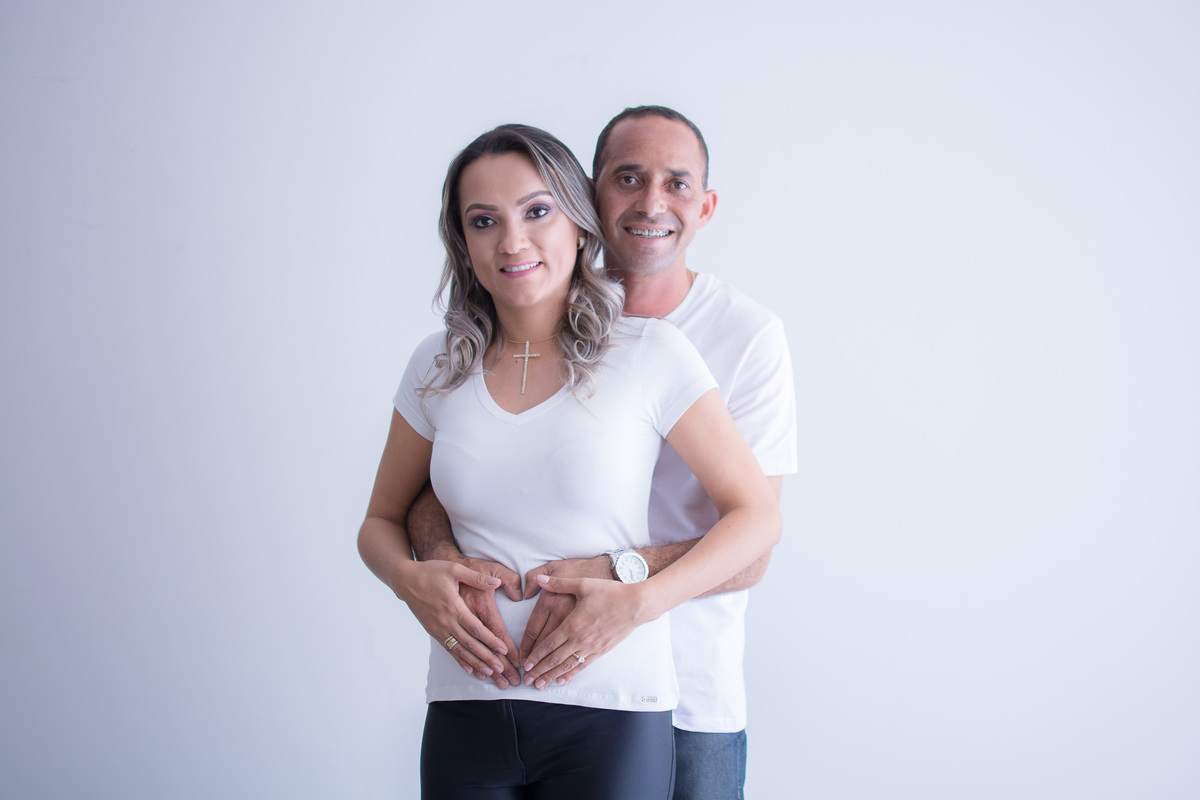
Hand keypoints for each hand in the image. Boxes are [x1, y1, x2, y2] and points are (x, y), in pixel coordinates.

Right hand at [394, 559, 521, 688]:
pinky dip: (460, 660)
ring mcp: (438, 628)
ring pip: (460, 650)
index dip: (490, 640)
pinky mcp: (433, 631)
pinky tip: (469, 669)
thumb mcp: (455, 569)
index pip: (476, 628)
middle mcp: (446, 621)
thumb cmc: (431, 572)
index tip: (503, 650)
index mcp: (454, 606)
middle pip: (470, 644)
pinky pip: (449, 649)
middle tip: (502, 669)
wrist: (406, 580)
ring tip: (490, 673)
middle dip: (486, 657)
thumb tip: (496, 582)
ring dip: (475, 663)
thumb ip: (476, 577)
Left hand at [520, 557, 610, 684]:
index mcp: (572, 623)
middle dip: (539, 671)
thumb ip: (558, 583)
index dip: (535, 655)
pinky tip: (561, 681)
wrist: (635, 604)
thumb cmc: (610, 592)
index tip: (525, 664)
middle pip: (554, 659)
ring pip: (567, 666)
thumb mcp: (582, 584)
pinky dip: (570, 675)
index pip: (548, 643)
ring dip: (551, 676)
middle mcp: (579, 639)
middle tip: (527, 680)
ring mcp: (591, 647)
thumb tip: (539, 579)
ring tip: (540, 685)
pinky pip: (582, 666)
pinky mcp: (601, 651)